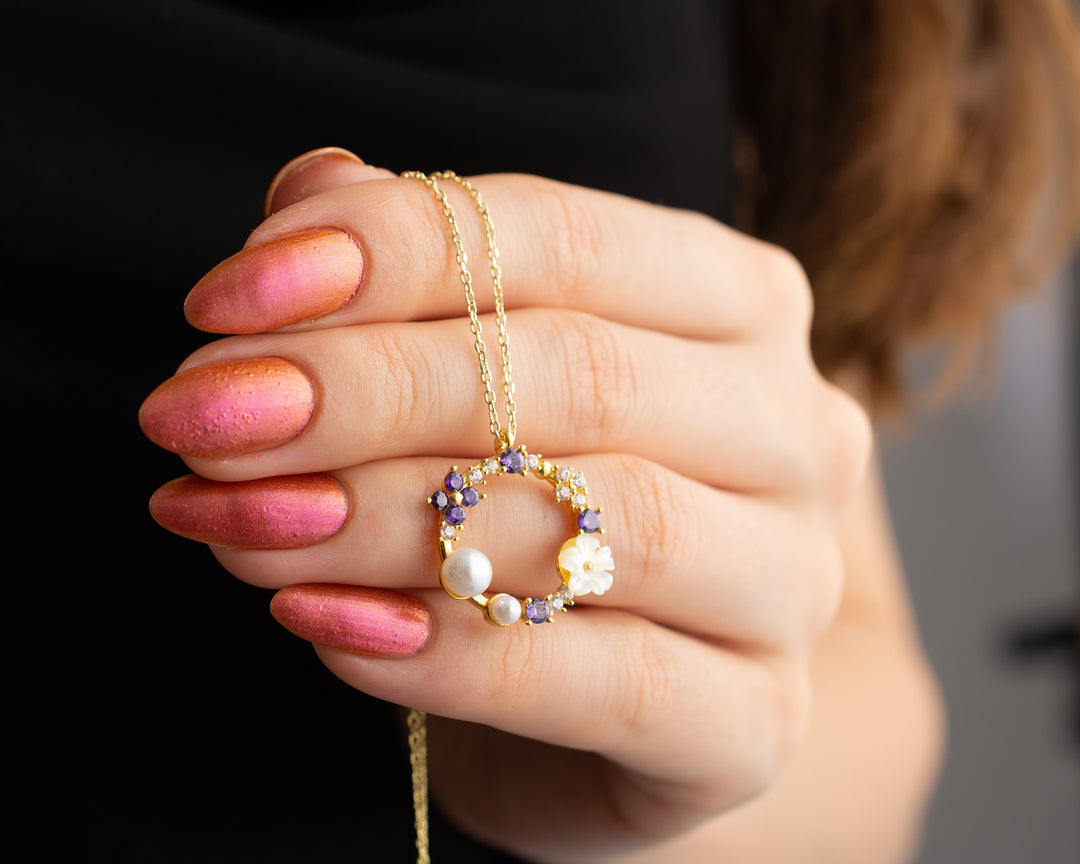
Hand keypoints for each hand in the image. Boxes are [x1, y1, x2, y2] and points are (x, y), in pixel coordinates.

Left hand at [140, 148, 870, 861]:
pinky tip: (333, 630)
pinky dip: (454, 656)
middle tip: (210, 413)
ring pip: (599, 523)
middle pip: (583, 373)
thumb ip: (416, 279)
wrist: (638, 690)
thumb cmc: (557, 504)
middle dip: (368, 388)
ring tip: (245, 524)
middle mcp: (794, 429)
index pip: (568, 239)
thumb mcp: (488, 378)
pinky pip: (610, 682)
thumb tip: (311, 194)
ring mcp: (793, 581)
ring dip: (390, 519)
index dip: (393, 248)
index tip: (233, 294)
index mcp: (740, 307)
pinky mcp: (757, 719)